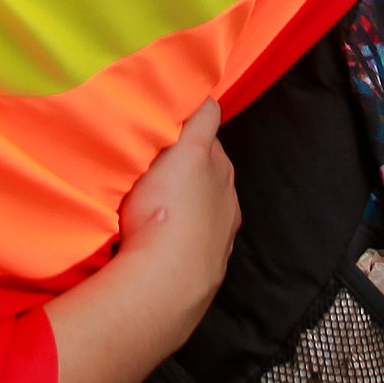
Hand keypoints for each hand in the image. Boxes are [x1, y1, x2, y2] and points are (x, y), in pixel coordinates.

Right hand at [116, 101, 238, 340]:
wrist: (170, 279)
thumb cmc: (156, 213)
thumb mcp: (154, 156)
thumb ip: (166, 128)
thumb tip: (177, 103)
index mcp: (209, 153)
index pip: (205, 116)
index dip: (185, 115)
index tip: (166, 116)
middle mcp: (225, 179)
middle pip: (209, 153)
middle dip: (188, 153)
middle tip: (156, 161)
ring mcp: (228, 216)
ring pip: (213, 189)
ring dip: (195, 190)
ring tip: (162, 203)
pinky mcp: (224, 248)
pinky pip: (212, 224)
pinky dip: (199, 222)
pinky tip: (173, 233)